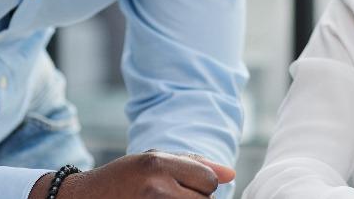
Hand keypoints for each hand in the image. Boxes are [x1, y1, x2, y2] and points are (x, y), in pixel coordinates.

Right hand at [28, 151, 235, 197]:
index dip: (200, 184)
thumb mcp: (153, 159)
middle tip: (170, 196)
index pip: (209, 180)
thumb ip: (193, 163)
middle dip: (194, 198)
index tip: (181, 185)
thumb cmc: (123, 178)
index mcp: (158, 164)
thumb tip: (231, 174)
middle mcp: (156, 187)